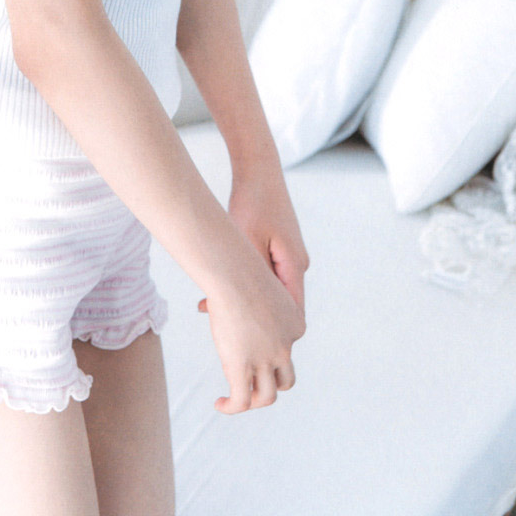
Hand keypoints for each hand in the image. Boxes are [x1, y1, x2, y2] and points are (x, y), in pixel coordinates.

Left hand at [198, 161, 309, 319]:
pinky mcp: (281, 250)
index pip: (293, 315)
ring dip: (249, 302)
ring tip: (216, 310)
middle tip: (225, 328)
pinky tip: (222, 286)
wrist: (259, 172)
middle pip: (283, 308)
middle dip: (257, 321)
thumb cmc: (253, 204)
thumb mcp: (247, 243)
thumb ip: (249, 276)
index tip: (249, 343)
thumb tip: (238, 307)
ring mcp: (291, 257)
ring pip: (272, 293)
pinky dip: (248, 286)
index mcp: (295, 266)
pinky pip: (267, 277)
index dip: (274, 333)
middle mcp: (298, 265)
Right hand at [202, 261, 304, 413]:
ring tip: (237, 399)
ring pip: (268, 395)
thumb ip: (241, 297)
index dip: (268, 353)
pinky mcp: (244, 368)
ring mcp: (267, 360)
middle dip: (270, 383)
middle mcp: (286, 346)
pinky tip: (220, 404)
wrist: (235, 275)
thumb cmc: (239, 271)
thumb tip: (210, 306)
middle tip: (250, 382)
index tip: (246, 349)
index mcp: (295, 325)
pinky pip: (242, 400)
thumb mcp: (251, 284)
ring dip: (254, 401)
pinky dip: (232, 407)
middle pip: (286, 379)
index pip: (287, 348)